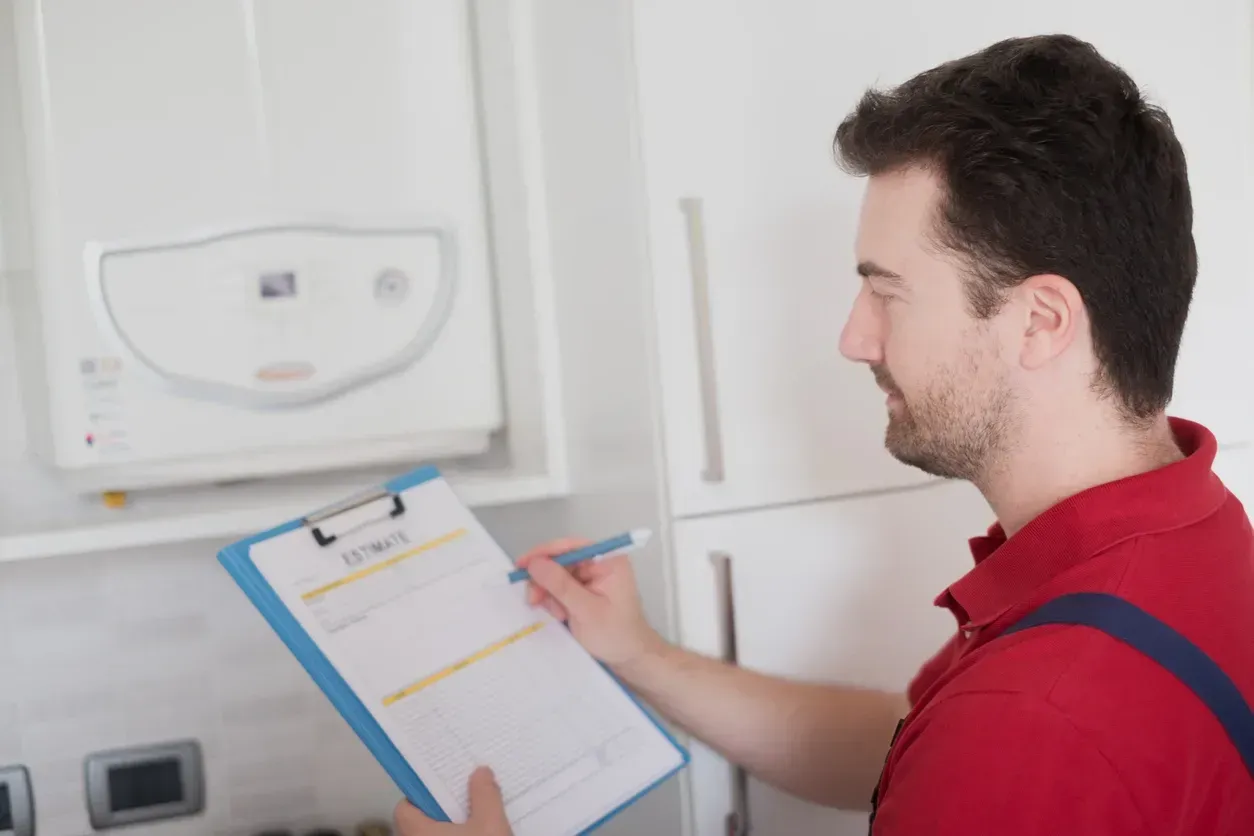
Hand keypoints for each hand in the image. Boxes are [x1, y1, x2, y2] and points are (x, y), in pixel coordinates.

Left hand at [394, 767, 511, 834]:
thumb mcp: (490, 824)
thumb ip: (485, 795)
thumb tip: (480, 773)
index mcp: (417, 830)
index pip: (404, 807)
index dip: (421, 795)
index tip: (442, 787)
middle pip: (419, 820)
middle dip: (440, 810)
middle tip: (464, 800)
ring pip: (432, 833)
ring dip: (449, 826)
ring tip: (475, 819)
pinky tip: (479, 834)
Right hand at [514, 538, 667, 669]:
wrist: (628, 658)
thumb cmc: (615, 634)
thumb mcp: (586, 610)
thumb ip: (560, 585)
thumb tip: (534, 563)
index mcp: (608, 561)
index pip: (571, 547)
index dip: (544, 553)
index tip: (522, 565)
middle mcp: (598, 564)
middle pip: (560, 561)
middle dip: (544, 580)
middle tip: (533, 600)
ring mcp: (590, 578)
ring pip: (555, 576)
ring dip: (548, 594)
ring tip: (557, 614)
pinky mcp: (582, 591)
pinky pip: (559, 589)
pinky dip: (553, 601)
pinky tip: (559, 615)